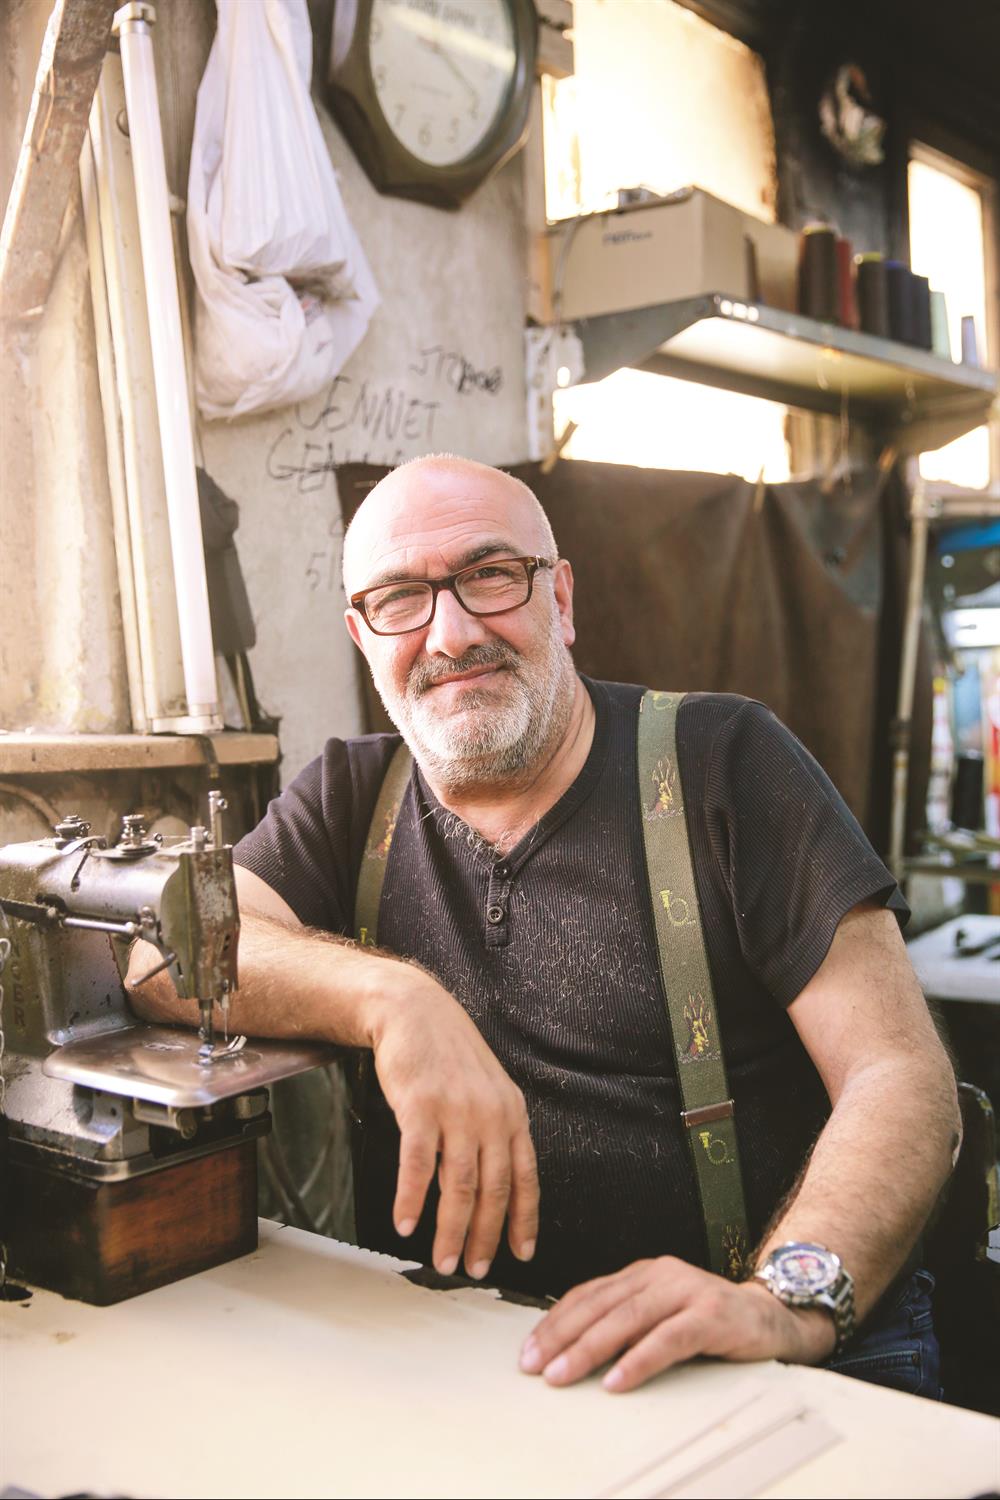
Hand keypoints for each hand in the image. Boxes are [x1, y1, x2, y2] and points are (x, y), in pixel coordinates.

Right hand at [369, 982, 537, 1280]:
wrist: (414, 1011)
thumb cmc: (448, 1054)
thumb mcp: (487, 1088)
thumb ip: (495, 1130)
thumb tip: (496, 1181)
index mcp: (512, 1113)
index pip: (525, 1177)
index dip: (524, 1220)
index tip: (520, 1254)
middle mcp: (490, 1114)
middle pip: (493, 1190)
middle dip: (484, 1237)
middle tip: (473, 1270)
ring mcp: (456, 1110)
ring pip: (458, 1185)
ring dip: (450, 1230)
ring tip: (442, 1261)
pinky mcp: (420, 1106)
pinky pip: (417, 1164)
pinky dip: (411, 1199)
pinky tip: (404, 1223)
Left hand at [519, 1257, 835, 1392]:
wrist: (773, 1318)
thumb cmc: (710, 1322)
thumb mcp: (662, 1315)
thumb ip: (627, 1323)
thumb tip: (571, 1349)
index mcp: (643, 1273)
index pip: (588, 1294)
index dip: (554, 1322)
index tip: (527, 1351)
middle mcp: (660, 1274)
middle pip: (600, 1305)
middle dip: (561, 1337)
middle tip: (533, 1366)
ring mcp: (686, 1291)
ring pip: (627, 1320)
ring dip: (589, 1350)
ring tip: (562, 1376)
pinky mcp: (711, 1314)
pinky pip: (667, 1339)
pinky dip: (639, 1361)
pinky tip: (616, 1381)